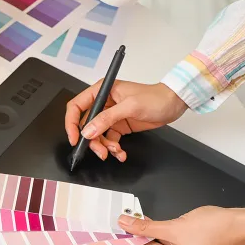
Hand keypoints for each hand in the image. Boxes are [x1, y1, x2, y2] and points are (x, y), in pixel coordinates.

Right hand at [65, 81, 186, 161]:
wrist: (173, 104)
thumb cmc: (155, 97)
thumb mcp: (130, 106)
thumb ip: (107, 118)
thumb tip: (88, 130)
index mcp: (102, 91)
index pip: (77, 106)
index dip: (71, 123)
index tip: (75, 138)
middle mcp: (103, 103)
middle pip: (86, 125)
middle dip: (92, 140)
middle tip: (100, 151)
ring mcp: (111, 116)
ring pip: (97, 135)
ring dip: (104, 146)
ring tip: (115, 152)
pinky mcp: (119, 126)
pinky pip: (109, 140)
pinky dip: (113, 148)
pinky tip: (121, 153)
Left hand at [115, 207, 244, 244]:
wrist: (241, 224)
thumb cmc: (216, 230)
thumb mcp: (173, 228)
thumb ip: (145, 227)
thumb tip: (125, 224)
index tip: (108, 241)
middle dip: (130, 244)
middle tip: (115, 230)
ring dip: (142, 239)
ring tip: (127, 225)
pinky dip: (155, 238)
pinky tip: (143, 226)